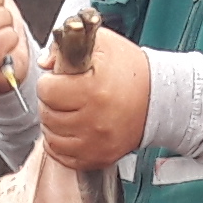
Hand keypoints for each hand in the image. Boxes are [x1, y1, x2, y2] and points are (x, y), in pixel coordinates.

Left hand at [34, 32, 150, 169]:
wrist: (157, 98)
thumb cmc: (130, 71)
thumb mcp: (102, 45)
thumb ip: (67, 46)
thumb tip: (45, 63)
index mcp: (93, 90)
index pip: (46, 90)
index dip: (51, 82)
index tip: (61, 80)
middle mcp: (94, 120)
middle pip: (47, 114)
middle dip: (52, 102)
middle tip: (66, 95)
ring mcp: (96, 143)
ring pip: (51, 137)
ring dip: (54, 123)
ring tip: (69, 111)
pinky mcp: (99, 157)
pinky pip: (62, 156)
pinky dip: (61, 143)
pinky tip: (71, 129)